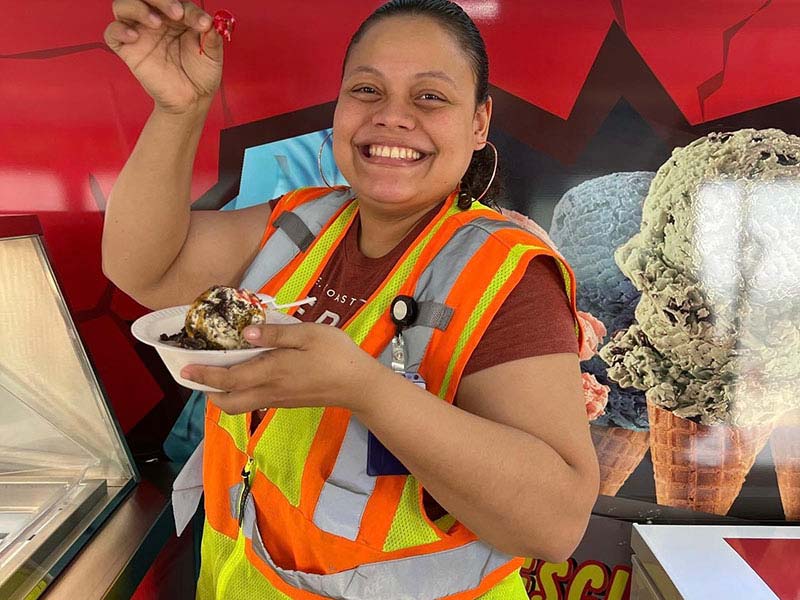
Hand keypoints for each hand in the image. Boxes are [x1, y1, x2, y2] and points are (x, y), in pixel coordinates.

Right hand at [104, 1, 222, 113]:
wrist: (192, 100)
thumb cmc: (201, 74)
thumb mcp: (212, 56)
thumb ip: (212, 37)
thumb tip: (210, 22)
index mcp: (177, 16)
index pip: (176, 0)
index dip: (189, 9)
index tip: (202, 23)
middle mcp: (156, 20)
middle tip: (177, 14)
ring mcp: (140, 33)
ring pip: (123, 6)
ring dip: (138, 8)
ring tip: (156, 23)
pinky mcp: (128, 50)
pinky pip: (112, 32)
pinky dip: (118, 29)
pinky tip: (134, 37)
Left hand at [181, 323, 388, 414]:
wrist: (359, 385)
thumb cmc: (336, 355)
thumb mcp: (307, 335)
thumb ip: (276, 334)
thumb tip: (246, 332)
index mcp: (271, 372)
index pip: (228, 379)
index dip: (204, 376)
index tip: (184, 370)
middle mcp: (270, 391)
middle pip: (229, 404)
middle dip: (208, 393)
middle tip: (199, 375)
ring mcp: (278, 399)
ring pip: (240, 406)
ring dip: (223, 394)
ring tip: (217, 374)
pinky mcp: (287, 401)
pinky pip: (254, 402)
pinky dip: (240, 393)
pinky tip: (245, 375)